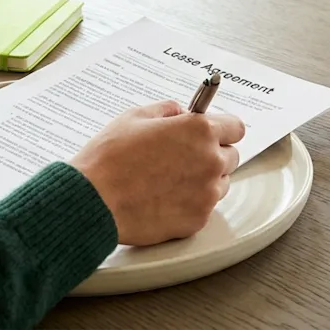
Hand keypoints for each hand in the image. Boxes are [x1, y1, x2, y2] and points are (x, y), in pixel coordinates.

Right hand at [70, 101, 244, 245]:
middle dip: (212, 154)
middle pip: (231, 156)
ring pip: (220, 184)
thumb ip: (167, 110)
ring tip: (169, 180)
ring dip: (204, 180)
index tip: (213, 133)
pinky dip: (190, 203)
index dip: (222, 129)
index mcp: (198, 131)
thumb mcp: (135, 117)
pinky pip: (204, 207)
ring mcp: (206, 193)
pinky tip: (164, 198)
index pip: (235, 127)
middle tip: (184, 157)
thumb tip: (181, 112)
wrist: (94, 200)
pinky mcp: (198, 220)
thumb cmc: (109, 158)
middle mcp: (210, 161)